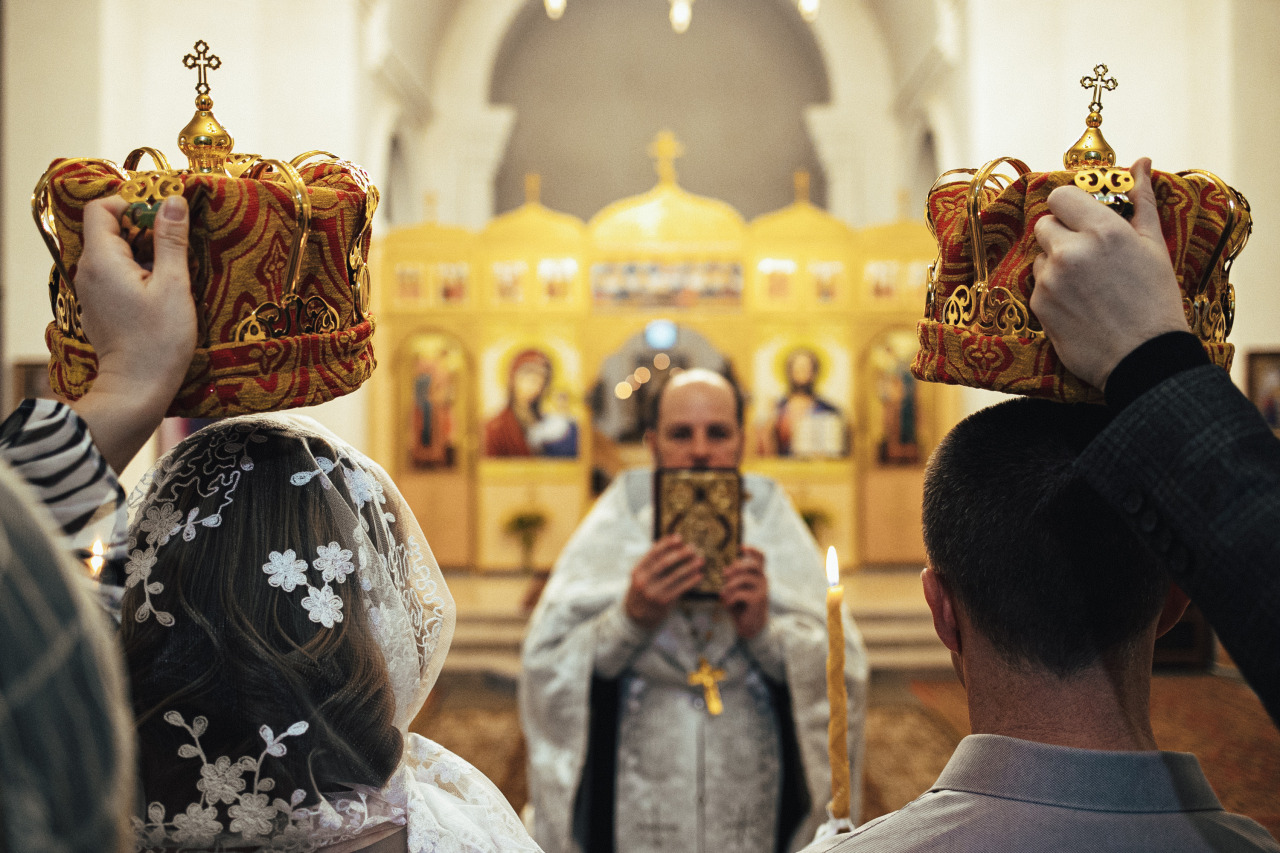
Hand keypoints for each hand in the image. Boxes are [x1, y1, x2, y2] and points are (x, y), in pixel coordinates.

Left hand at [70, 194, 195, 471]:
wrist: (138, 388)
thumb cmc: (159, 339)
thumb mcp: (173, 285)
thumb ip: (171, 240)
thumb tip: (174, 201)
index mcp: (102, 260)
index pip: (100, 209)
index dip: (130, 206)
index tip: (162, 220)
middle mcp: (88, 272)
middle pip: (108, 231)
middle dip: (142, 231)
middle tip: (175, 249)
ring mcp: (91, 292)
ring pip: (113, 255)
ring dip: (142, 256)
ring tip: (171, 275)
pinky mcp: (99, 309)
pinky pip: (114, 278)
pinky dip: (135, 276)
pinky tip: (159, 297)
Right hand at [623, 534, 704, 630]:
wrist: (636, 617)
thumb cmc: (643, 590)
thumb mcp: (642, 576)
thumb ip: (653, 563)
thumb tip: (673, 545)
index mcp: (638, 571)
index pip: (652, 553)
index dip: (666, 544)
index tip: (679, 537)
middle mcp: (644, 581)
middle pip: (665, 562)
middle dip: (680, 553)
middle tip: (692, 548)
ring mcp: (654, 592)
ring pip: (675, 575)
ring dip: (690, 566)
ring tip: (700, 560)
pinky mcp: (664, 602)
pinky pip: (681, 588)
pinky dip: (691, 581)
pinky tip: (699, 575)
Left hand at [720, 546, 767, 639]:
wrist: (751, 625)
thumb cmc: (741, 605)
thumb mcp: (736, 589)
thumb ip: (733, 578)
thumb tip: (725, 570)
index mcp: (758, 574)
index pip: (761, 557)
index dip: (752, 550)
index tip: (741, 547)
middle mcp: (763, 579)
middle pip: (752, 565)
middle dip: (736, 567)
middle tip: (724, 574)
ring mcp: (762, 589)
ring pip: (744, 578)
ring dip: (730, 585)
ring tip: (723, 593)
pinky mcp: (758, 599)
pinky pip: (741, 593)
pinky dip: (730, 597)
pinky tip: (726, 603)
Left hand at [1031, 157, 1188, 389]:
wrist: (1143, 357)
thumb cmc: (1155, 300)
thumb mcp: (1154, 247)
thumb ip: (1142, 201)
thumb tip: (1141, 162)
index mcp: (1103, 230)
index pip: (1060, 196)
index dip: (1069, 206)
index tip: (1079, 217)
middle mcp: (1070, 250)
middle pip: (1044, 224)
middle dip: (1061, 234)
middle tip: (1087, 255)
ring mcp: (1050, 278)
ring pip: (1040, 256)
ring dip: (1056, 264)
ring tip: (1087, 285)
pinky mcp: (1038, 304)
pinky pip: (1037, 285)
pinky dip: (1052, 291)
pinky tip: (1078, 305)